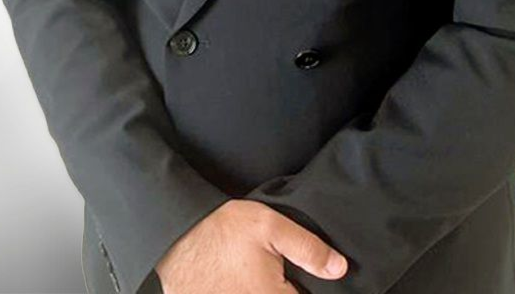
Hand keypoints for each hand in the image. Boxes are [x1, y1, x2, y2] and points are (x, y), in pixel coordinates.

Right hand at [155, 198, 347, 293]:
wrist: (175, 240)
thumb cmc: (221, 232)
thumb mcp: (269, 227)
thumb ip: (308, 248)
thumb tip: (339, 268)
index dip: (311, 287)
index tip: (302, 273)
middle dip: (291, 286)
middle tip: (281, 268)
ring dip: (273, 286)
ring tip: (260, 270)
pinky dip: (256, 288)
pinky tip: (248, 277)